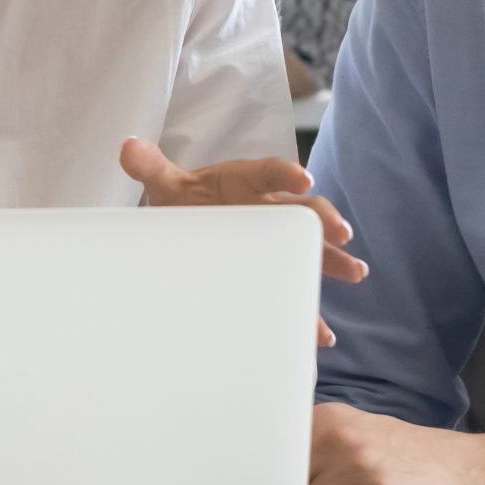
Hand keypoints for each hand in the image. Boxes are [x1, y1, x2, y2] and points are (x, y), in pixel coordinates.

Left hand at [118, 138, 367, 346]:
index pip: (269, 173)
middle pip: (303, 210)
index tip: (303, 180)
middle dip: (324, 220)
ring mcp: (277, 239)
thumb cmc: (186, 201)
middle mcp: (270, 207)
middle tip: (341, 234)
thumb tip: (128, 148)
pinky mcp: (275, 268)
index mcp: (246, 181)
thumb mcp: (168, 185)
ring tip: (356, 272)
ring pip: (311, 247)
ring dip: (333, 260)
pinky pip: (295, 287)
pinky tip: (321, 336)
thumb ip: (151, 167)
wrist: (187, 226)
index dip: (286, 175)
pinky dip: (308, 312)